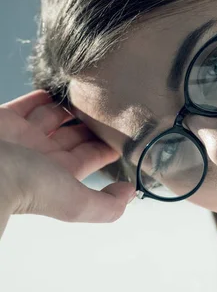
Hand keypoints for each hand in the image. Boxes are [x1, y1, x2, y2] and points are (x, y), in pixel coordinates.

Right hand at [0, 89, 135, 222]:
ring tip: (92, 89)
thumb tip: (130, 193)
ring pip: (53, 117)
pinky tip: (61, 85)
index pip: (89, 157)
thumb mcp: (72, 202)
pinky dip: (45, 95)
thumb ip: (104, 206)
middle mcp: (41, 158)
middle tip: (112, 103)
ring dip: (70, 105)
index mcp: (57, 177)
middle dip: (91, 122)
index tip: (126, 127)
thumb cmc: (19, 185)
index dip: (107, 144)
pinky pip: (29, 104)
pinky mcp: (4, 120)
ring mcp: (22, 138)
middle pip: (73, 135)